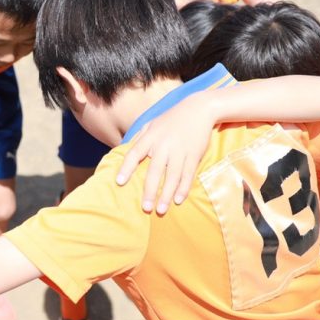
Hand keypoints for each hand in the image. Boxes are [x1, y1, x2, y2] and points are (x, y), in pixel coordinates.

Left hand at [115, 91, 214, 213]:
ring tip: (161, 210)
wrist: (199, 109)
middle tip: (145, 208)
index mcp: (150, 137)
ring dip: (166, 195)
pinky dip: (183, 188)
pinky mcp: (194, 155)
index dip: (126, 168)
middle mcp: (164, 145)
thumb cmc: (171, 119)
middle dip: (150, 191)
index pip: (134, 153)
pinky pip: (188, 174)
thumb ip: (139, 138)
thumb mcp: (152, 124)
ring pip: (173, 176)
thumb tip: (125, 152)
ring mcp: (180, 151)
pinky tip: (178, 200)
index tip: (120, 182)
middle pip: (155, 171)